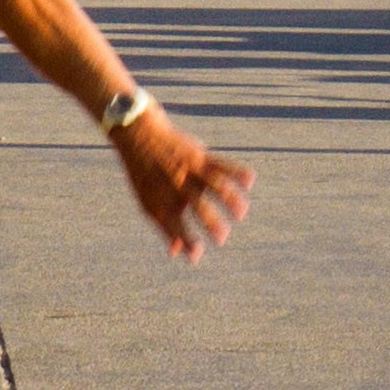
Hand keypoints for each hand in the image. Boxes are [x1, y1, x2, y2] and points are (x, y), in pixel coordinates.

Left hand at [114, 113, 251, 261]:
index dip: (186, 240)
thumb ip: (166, 228)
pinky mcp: (200, 156)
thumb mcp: (149, 202)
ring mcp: (190, 169)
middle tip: (221, 237)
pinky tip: (250, 180)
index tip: (196, 254)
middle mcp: (177, 185)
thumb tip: (177, 253)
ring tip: (241, 212)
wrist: (139, 136)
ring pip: (214, 183)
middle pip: (197, 205)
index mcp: (162, 199)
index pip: (175, 224)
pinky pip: (222, 163)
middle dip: (210, 222)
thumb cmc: (148, 176)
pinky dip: (236, 171)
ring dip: (229, 198)